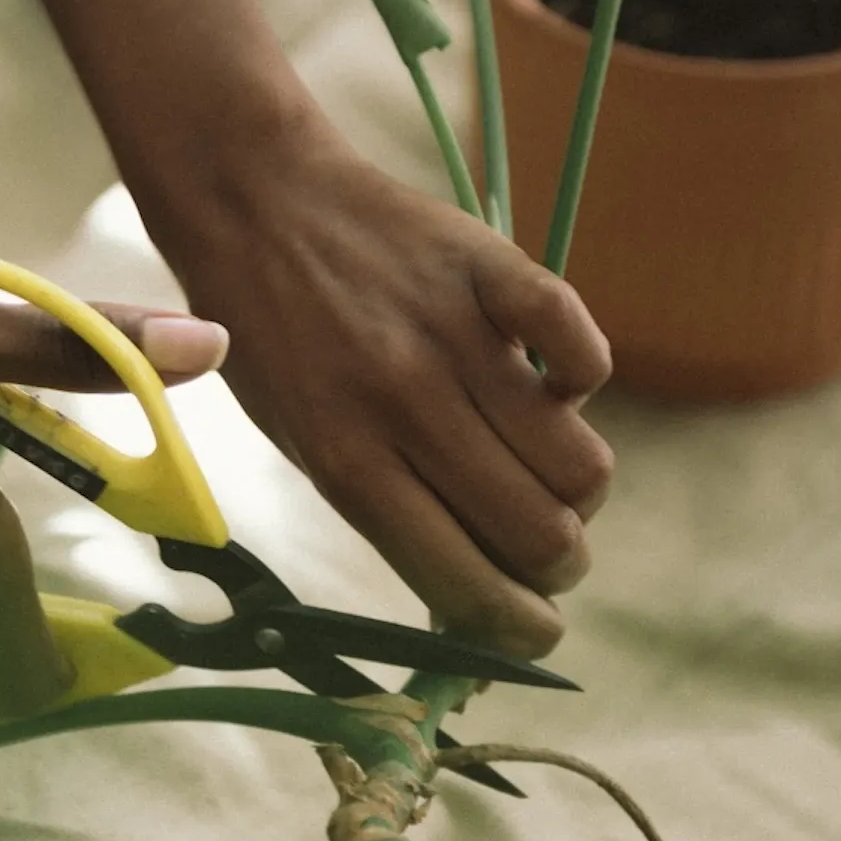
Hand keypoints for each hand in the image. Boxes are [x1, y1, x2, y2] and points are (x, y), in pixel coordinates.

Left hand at [139, 108, 613, 658]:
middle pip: (543, 535)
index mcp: (349, 467)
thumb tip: (475, 609)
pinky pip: (586, 356)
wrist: (255, 205)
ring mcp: (456, 341)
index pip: (465, 583)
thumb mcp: (306, 443)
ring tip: (547, 467)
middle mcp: (406, 411)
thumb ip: (390, 514)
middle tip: (550, 547)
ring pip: (581, 465)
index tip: (535, 635)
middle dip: (560, 564)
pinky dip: (584, 379)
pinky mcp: (494, 275)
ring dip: (578, 487)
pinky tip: (550, 381)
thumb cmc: (276, 345)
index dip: (516, 632)